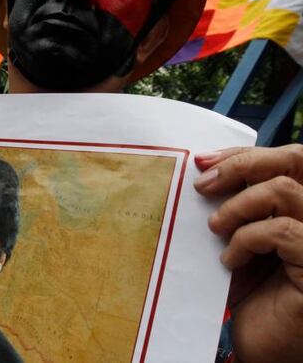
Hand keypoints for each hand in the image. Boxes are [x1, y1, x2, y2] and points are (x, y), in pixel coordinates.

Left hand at [194, 145, 302, 362]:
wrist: (263, 347)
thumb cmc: (253, 294)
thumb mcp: (241, 241)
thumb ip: (236, 206)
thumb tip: (203, 169)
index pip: (288, 158)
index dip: (245, 152)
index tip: (203, 161)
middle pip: (296, 160)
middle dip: (242, 164)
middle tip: (203, 184)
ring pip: (285, 190)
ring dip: (238, 205)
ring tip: (215, 227)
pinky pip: (283, 231)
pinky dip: (247, 239)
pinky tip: (230, 261)